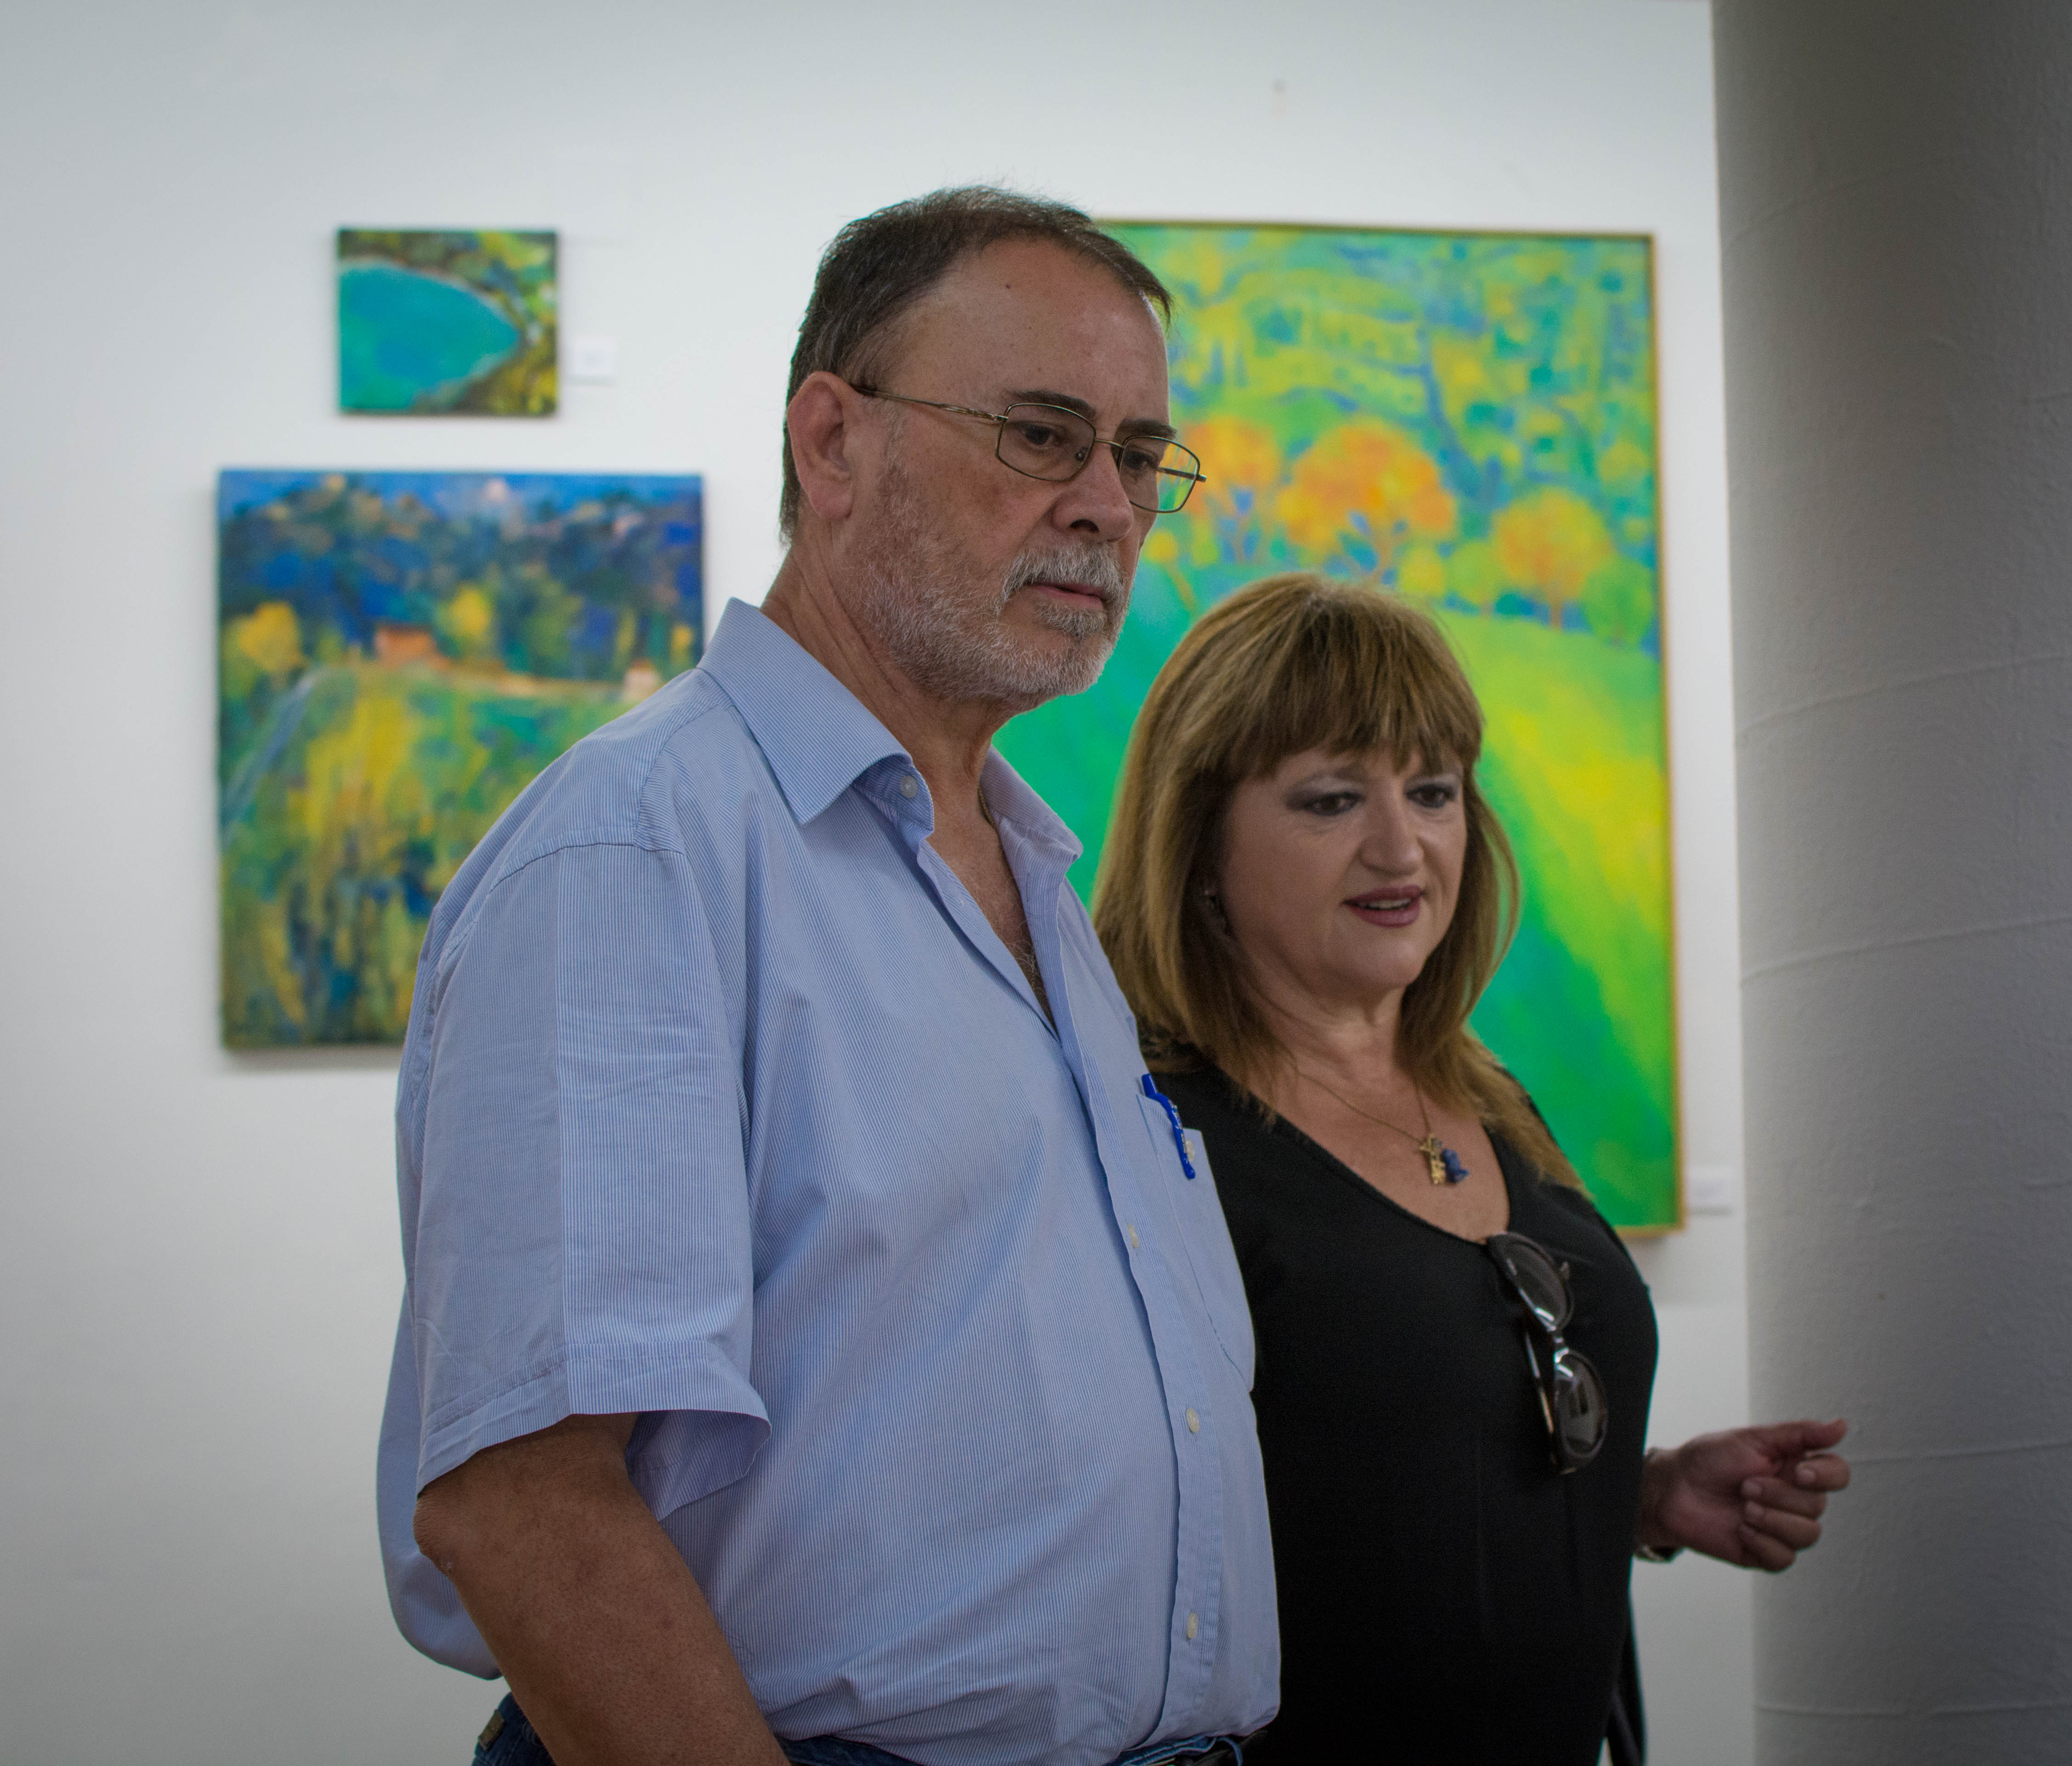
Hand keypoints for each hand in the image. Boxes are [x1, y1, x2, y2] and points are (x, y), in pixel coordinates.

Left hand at [1637, 1418, 1849, 1570]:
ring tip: (1743, 1506)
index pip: (1837, 1474)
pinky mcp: (1765, 1553)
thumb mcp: (1751, 1439)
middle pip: (1818, 1506)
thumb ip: (1798, 1434)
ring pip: (1808, 1535)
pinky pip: (1784, 1558)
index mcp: (1795, 1469)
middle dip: (1779, 1494)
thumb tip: (1842, 1426)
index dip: (1827, 1476)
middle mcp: (1794, 1500)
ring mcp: (1781, 1528)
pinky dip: (1761, 1542)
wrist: (1673, 1488)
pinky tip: (1740, 1529)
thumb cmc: (1709, 1459)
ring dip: (1772, 1519)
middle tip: (1745, 1485)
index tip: (1800, 1472)